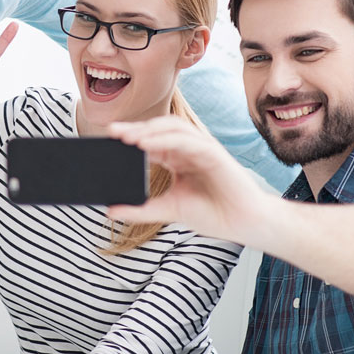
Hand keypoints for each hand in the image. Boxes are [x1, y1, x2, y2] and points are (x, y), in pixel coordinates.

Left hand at [106, 115, 274, 242]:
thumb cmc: (213, 214)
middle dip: (135, 129)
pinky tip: (148, 143)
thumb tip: (110, 210)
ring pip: (172, 129)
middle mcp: (188, 149)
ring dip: (149, 130)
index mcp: (178, 159)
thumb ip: (141, 209)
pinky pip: (187, 139)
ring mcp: (202, 148)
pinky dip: (166, 138)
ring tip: (127, 136)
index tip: (109, 140)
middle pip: (158, 130)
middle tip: (112, 132)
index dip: (130, 138)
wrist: (244, 224)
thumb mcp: (169, 209)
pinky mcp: (213, 152)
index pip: (150, 142)